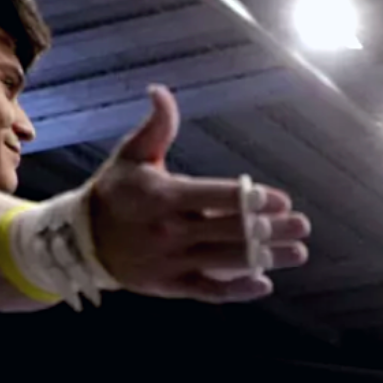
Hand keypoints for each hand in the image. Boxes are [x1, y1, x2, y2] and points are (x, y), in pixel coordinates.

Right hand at [85, 86, 310, 302]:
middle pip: (229, 231)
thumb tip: (160, 91)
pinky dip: (236, 291)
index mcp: (164, 196)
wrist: (80, 239)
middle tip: (303, 226)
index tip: (282, 201)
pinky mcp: (168, 286)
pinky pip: (207, 291)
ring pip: (226, 262)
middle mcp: (169, 231)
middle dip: (270, 230)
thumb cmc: (115, 190)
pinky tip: (264, 284)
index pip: (215, 197)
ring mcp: (170, 261)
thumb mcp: (132, 155)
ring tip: (298, 252)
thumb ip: (156, 126)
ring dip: (266, 259)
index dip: (251, 200)